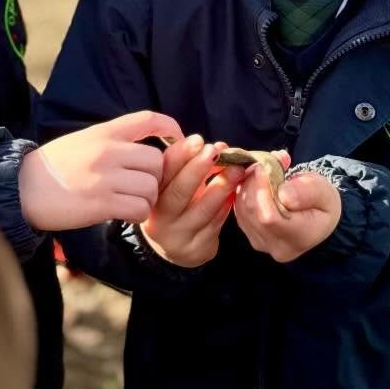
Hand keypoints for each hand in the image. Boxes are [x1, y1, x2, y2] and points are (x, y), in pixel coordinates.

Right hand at [19, 110, 182, 230]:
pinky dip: (137, 214)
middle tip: (141, 188)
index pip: (149, 119)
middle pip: (157, 161)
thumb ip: (113, 140)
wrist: (22, 188)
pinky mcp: (101, 203)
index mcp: (104, 132)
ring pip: (151, 188)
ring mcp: (105, 177)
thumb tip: (144, 148)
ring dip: (147, 199)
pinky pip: (139, 209)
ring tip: (130, 202)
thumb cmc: (54, 166)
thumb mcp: (83, 140)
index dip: (170, 128)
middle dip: (156, 178)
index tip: (178, 141)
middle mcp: (107, 151)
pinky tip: (124, 214)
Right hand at [142, 134, 248, 268]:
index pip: (163, 172)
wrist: (173, 247)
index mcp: (151, 194)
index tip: (198, 140)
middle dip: (198, 168)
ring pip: (203, 210)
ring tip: (237, 170)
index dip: (180, 155)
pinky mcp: (196, 249)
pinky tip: (237, 192)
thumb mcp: (173, 184)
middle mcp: (160, 216)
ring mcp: (178, 235)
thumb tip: (219, 147)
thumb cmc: (176, 204)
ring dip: (222, 186)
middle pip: (179, 191)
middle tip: (215, 151)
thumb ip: (189, 165)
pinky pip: (216, 224)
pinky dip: (227, 206)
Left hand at [235, 164, 340, 262]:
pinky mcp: (252, 236)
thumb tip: (283, 194)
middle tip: (261, 163)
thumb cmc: (323, 201)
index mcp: (300, 238)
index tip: (263, 167)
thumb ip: (307, 191)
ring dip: (246, 186)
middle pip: (252, 212)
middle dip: (252, 183)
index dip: (261, 189)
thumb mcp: (324, 191)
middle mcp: (278, 247)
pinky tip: (255, 182)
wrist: (318, 216)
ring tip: (260, 171)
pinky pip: (240, 211)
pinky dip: (244, 193)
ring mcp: (262, 243)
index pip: (269, 217)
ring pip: (242, 210)